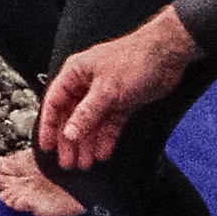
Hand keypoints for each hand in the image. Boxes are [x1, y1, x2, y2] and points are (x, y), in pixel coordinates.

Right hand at [38, 6, 198, 170]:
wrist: (168, 53)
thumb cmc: (135, 59)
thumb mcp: (106, 90)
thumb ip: (86, 114)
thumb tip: (69, 133)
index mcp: (75, 73)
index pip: (54, 103)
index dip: (49, 126)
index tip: (47, 147)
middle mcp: (87, 84)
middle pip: (72, 117)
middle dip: (70, 141)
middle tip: (68, 162)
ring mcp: (105, 93)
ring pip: (91, 123)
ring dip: (87, 143)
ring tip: (85, 162)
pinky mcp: (122, 101)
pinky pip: (110, 123)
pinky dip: (106, 137)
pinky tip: (103, 151)